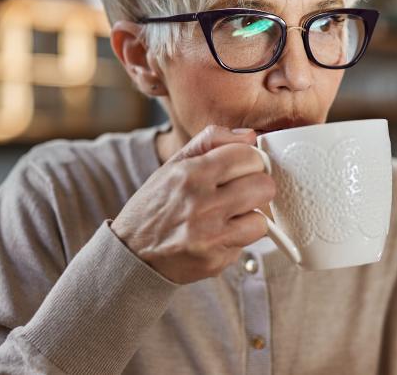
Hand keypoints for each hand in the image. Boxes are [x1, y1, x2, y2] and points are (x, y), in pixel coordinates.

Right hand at [110, 126, 274, 283]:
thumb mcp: (173, 165)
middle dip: (256, 187)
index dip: (250, 161)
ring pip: (262, 218)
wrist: (132, 254)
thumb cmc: (156, 207)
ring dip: (250, 217)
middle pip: (263, 185)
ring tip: (229, 216)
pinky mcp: (215, 260)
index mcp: (190, 174)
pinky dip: (239, 238)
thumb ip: (211, 141)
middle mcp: (200, 204)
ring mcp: (209, 235)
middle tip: (240, 192)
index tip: (243, 168)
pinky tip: (219, 235)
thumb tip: (250, 136)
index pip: (248, 155)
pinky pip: (248, 243)